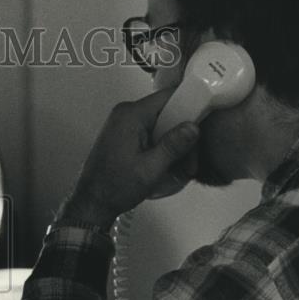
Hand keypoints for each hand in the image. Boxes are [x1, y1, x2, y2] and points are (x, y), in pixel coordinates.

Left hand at [59, 89, 199, 226]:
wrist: (92, 202)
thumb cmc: (116, 187)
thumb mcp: (150, 169)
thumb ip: (172, 146)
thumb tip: (194, 127)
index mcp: (131, 114)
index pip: (169, 96)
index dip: (190, 104)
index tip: (206, 121)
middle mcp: (126, 113)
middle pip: (167, 112)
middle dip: (183, 135)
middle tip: (191, 162)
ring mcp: (124, 123)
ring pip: (162, 125)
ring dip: (174, 145)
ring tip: (182, 169)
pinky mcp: (125, 135)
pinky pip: (152, 133)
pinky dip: (162, 148)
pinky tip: (169, 166)